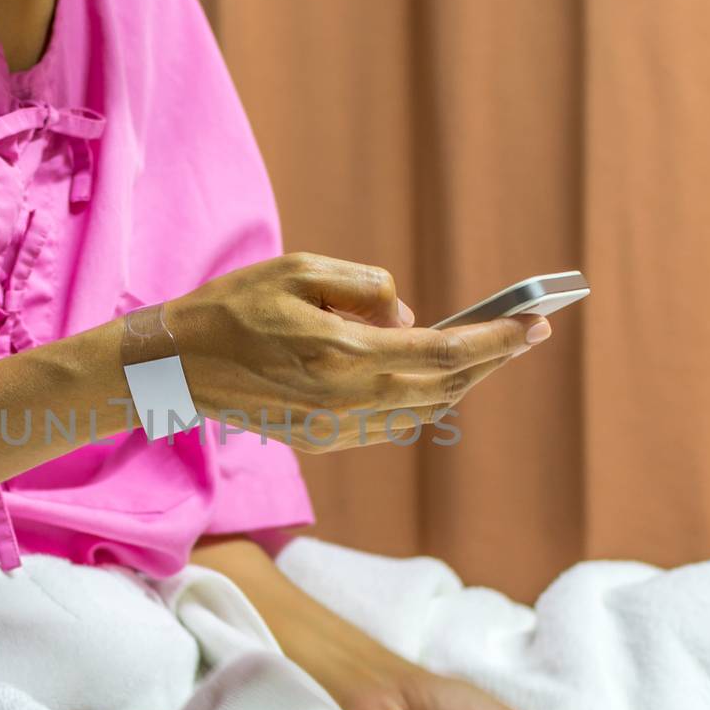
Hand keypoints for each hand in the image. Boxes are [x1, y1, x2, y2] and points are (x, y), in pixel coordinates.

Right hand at [166, 253, 550, 451]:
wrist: (176, 366)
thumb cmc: (233, 307)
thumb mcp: (298, 270)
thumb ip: (364, 288)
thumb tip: (409, 315)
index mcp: (343, 355)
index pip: (442, 350)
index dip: (495, 339)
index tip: (534, 323)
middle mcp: (346, 401)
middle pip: (443, 385)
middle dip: (492, 359)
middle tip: (530, 334)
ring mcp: (336, 428)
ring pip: (423, 410)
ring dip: (462, 382)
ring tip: (490, 354)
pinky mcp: (323, 439)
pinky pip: (393, 424)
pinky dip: (425, 401)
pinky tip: (438, 380)